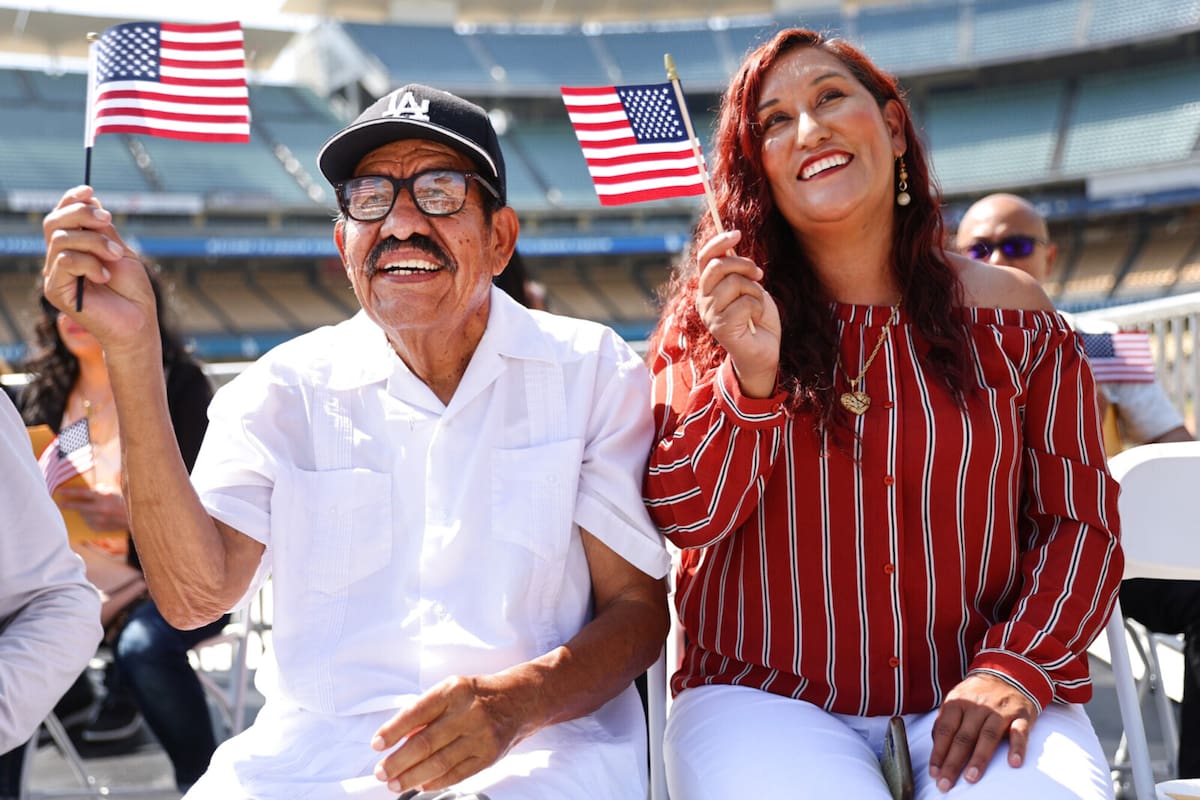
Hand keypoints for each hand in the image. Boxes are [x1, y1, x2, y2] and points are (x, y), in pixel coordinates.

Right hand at [42, 186, 158, 355]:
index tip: (91, 191)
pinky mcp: (55, 290)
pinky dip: (90, 263)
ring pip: (61, 239)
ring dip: (95, 242)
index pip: (61, 216)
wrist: (138, 322)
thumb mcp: (120, 251)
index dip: (71, 200)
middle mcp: (59, 259)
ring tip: (116, 257)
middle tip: (109, 220)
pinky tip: (105, 277)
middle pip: (54, 222)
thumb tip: (90, 200)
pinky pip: (65, 261)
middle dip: (83, 214)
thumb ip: (103, 230)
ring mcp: (55, 275)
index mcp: (74, 248)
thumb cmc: (133, 291)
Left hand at [57, 485, 129, 531]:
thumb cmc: (125, 500)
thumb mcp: (113, 491)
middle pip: (79, 506)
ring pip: (83, 515)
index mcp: (104, 496)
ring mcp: (101, 519)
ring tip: (76, 510)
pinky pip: (89, 523)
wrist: (138, 516)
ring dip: (80, 512)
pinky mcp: (101, 527)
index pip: (82, 492)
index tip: (60, 492)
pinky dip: (88, 520)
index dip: (69, 492)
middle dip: (68, 504)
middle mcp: (101, 508)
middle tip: (60, 503)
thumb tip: (83, 491)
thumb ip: (99, 490)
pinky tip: (90, 517)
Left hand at [371, 674, 532, 792]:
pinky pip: (458, 774)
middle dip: (398, 761)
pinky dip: (436, 782)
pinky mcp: (490, 755)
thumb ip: (427, 712)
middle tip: (382, 772)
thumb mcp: (452, 690)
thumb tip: (399, 740)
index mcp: (453, 690)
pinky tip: (421, 784)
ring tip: (395, 784)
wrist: (519, 699)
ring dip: (412, 776)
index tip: (377, 744)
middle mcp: (467, 712)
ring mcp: (480, 735)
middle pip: (425, 742)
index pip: (416, 712)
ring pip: (439, 762)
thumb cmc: (476, 695)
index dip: (393, 731)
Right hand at [695, 230, 781, 397]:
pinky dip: (758, 308)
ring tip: (757, 306)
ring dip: (755, 292)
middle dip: (744, 265)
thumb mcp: (749, 288)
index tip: (736, 234)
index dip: (718, 242)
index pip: (705, 258)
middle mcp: (704, 300)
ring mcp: (710, 314)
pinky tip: (755, 321)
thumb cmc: (757, 319)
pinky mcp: (721, 327)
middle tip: (759, 275)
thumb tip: (730, 246)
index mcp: (708, 288)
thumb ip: (737, 272)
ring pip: (735, 283)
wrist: (763, 352)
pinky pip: (745, 303)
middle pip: (718, 266)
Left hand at [928, 673, 1038, 791]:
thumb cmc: (978, 693)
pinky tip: (1013, 763)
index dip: (938, 752)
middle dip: (953, 762)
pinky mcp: (1021, 715)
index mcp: (958, 702)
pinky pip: (1019, 732)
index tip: (933, 772)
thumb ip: (946, 720)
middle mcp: (978, 706)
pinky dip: (1017, 747)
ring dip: (979, 758)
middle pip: (963, 737)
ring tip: (970, 778)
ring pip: (987, 736)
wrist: (1009, 672)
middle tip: (945, 784)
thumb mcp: (957, 700)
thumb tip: (935, 746)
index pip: (944, 730)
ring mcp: (1000, 711)